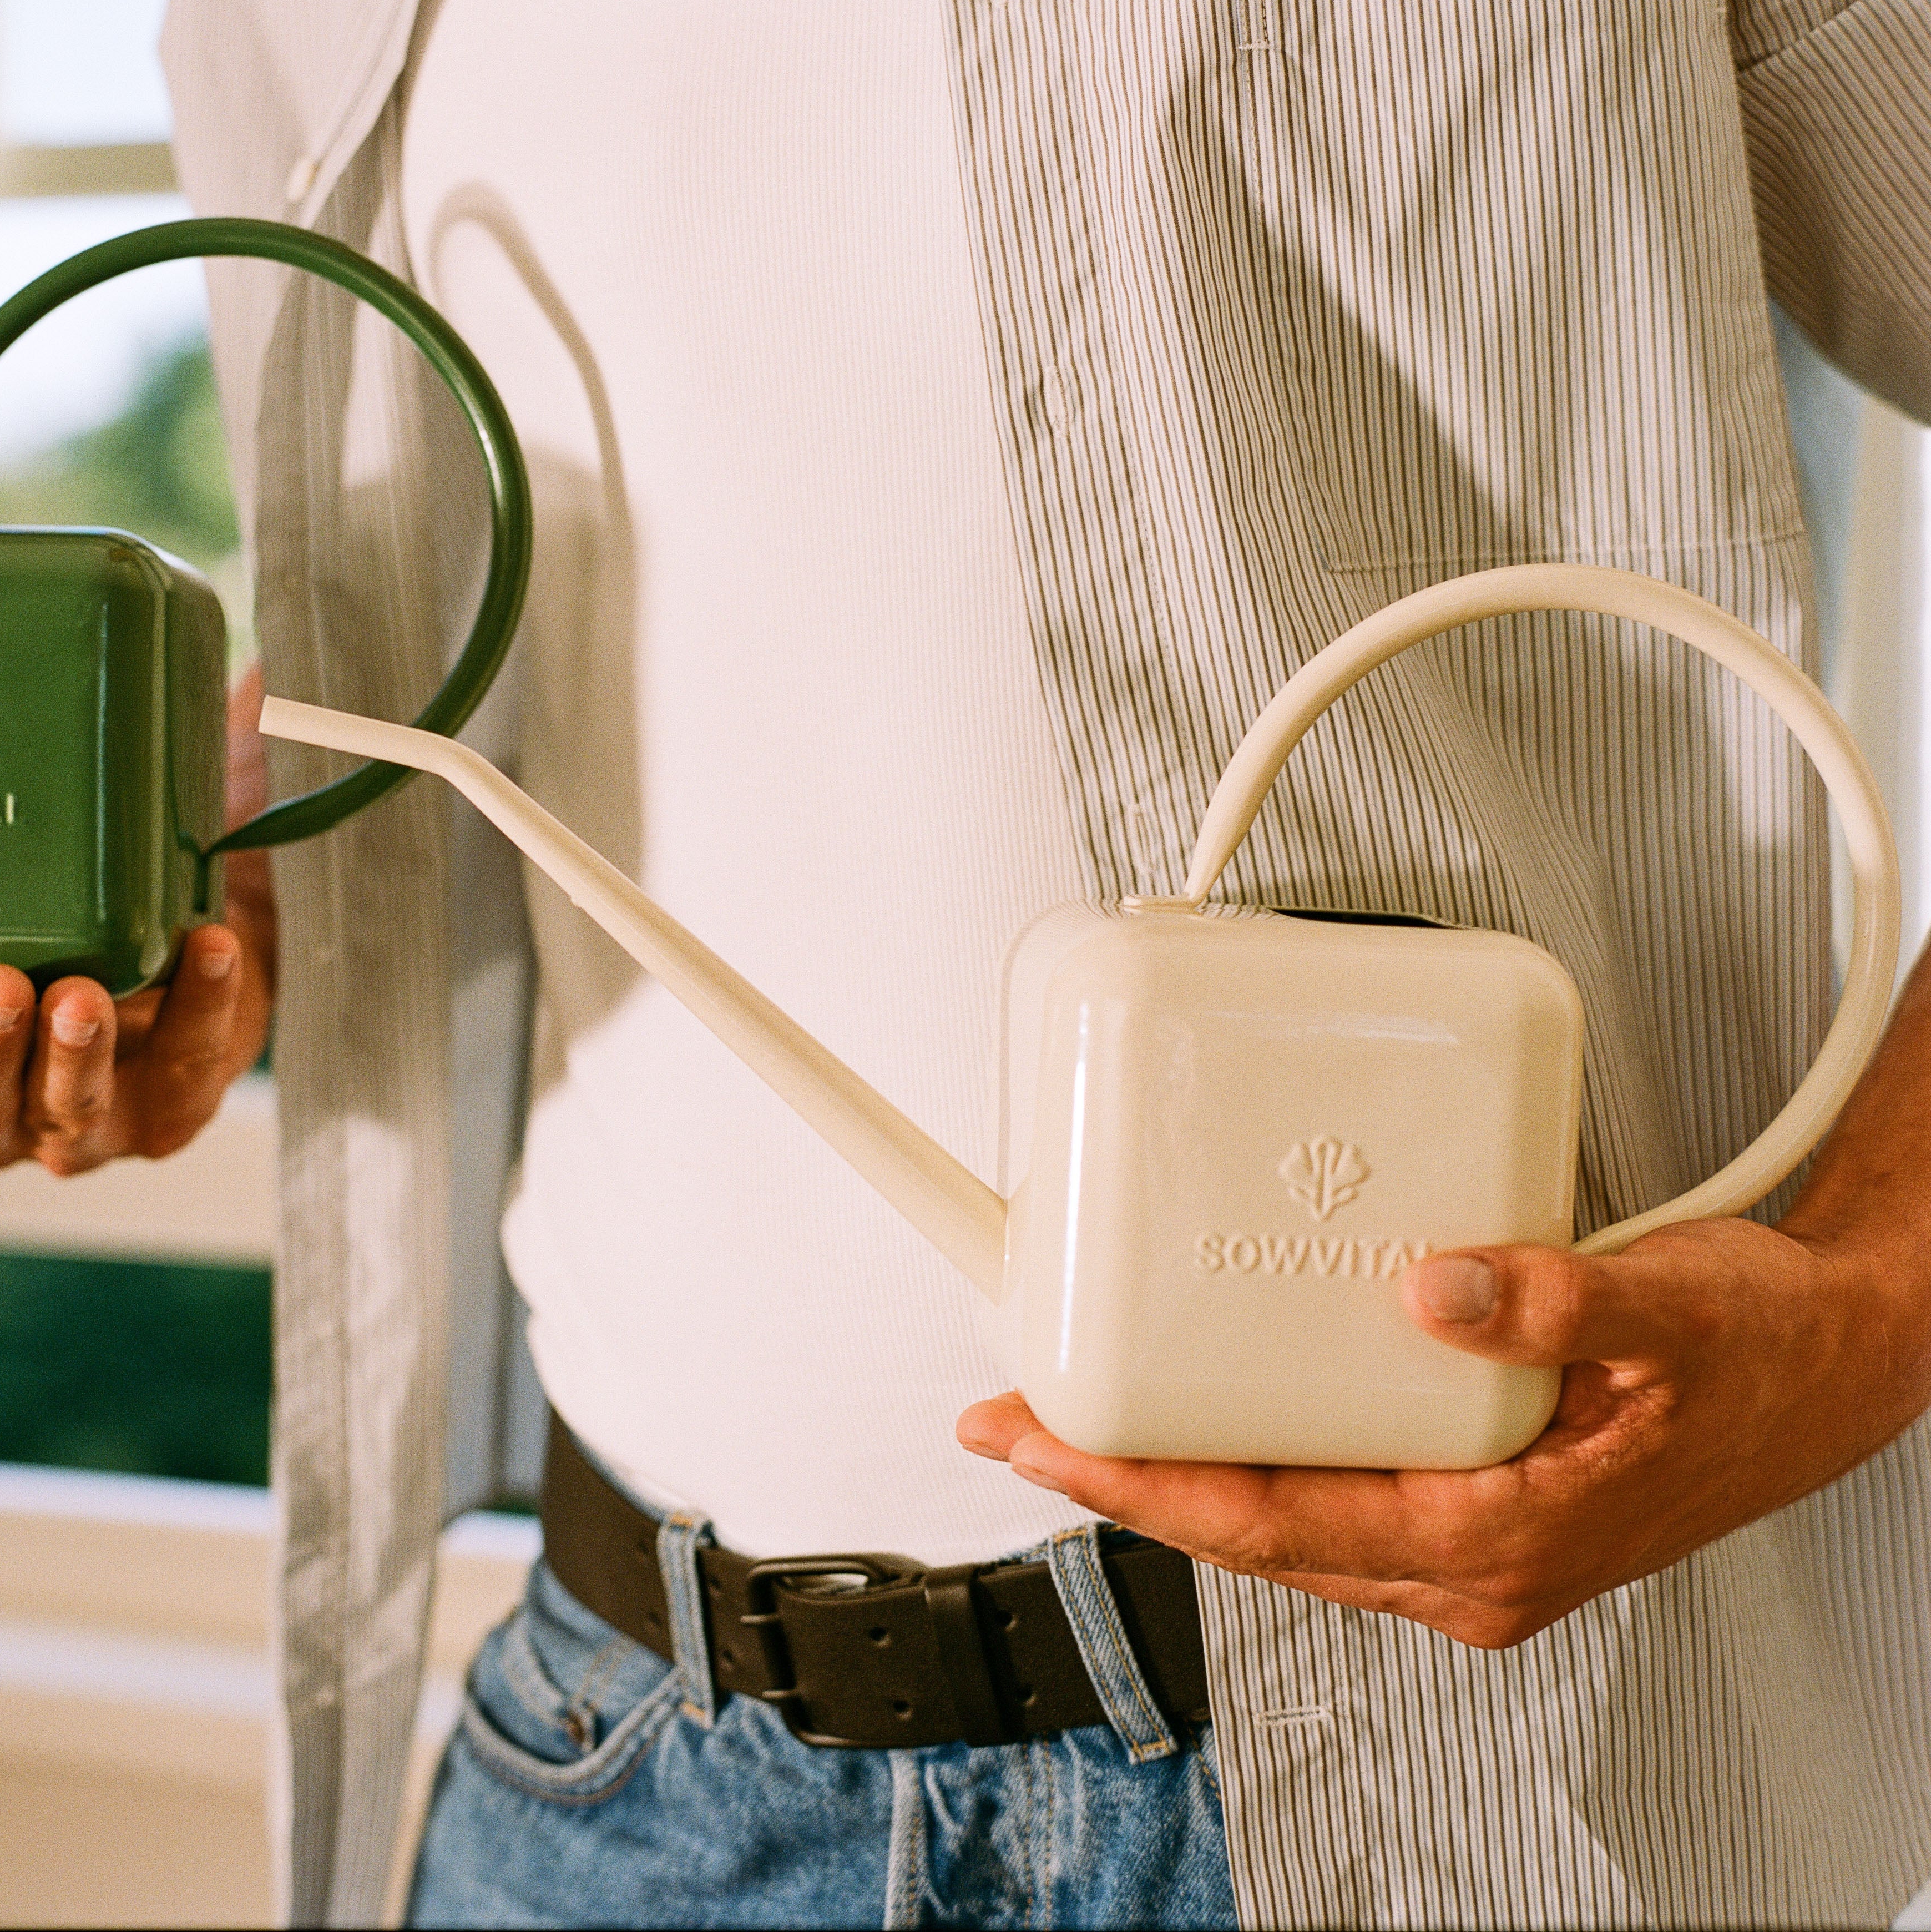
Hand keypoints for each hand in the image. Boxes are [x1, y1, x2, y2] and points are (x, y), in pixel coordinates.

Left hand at [957, 1217, 1930, 1647]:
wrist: (1835, 1362)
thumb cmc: (1765, 1351)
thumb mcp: (1669, 1314)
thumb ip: (1549, 1300)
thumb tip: (1431, 1287)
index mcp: (1501, 1538)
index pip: (1274, 1522)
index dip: (1140, 1484)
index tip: (1041, 1443)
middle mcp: (1471, 1564)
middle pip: (1254, 1533)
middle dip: (1125, 1483)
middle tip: (1015, 1425)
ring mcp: (1469, 1544)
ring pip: (1284, 1520)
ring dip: (1180, 1472)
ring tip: (1081, 1417)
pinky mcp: (1473, 1503)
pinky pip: (1330, 1490)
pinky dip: (1254, 1453)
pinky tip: (1209, 1407)